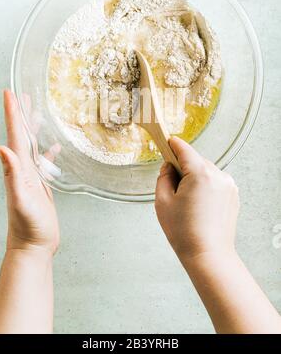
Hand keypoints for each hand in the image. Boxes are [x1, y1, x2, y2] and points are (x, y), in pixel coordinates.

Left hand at [0, 90, 59, 255]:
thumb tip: (1, 148)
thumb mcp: (21, 199)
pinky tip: (54, 145)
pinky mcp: (41, 185)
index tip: (10, 93)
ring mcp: (31, 177)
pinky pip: (44, 162)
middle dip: (21, 114)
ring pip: (32, 145)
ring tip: (36, 112)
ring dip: (33, 128)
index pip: (15, 135)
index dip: (12, 114)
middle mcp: (22, 169)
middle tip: (22, 95)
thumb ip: (12, 175)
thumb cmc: (27, 226)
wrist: (34, 245)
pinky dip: (48, 151)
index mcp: (18, 169)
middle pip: (22, 135)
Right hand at [155, 136, 238, 264]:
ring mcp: (228, 185)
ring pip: (206, 171)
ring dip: (195, 177)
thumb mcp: (163, 201)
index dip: (173, 145)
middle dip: (183, 167)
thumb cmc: (184, 232)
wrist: (208, 255)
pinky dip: (205, 187)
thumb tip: (169, 167)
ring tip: (187, 202)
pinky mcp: (233, 195)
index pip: (184, 149)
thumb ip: (163, 177)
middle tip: (173, 187)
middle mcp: (218, 175)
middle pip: (195, 160)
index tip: (166, 141)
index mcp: (200, 174)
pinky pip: (215, 182)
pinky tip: (198, 206)